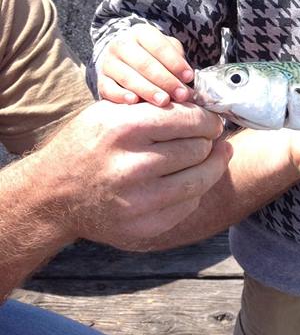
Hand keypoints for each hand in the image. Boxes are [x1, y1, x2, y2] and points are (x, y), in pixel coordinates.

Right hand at [43, 99, 229, 249]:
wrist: (53, 194)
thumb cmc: (88, 145)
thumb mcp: (110, 113)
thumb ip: (155, 107)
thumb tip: (206, 109)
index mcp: (123, 129)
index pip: (190, 119)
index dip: (208, 119)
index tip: (211, 120)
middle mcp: (131, 166)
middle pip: (199, 148)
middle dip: (208, 141)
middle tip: (209, 138)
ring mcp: (137, 201)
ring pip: (200, 179)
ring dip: (211, 165)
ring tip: (212, 155)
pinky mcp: (143, 227)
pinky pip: (188, 204)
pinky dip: (194, 190)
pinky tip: (187, 179)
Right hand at [97, 23, 193, 105]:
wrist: (122, 58)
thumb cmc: (152, 55)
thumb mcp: (166, 49)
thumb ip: (177, 59)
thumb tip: (187, 79)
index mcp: (141, 33)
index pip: (159, 46)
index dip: (175, 62)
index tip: (189, 77)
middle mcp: (122, 44)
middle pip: (145, 63)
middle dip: (165, 80)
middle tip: (181, 95)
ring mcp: (109, 62)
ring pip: (128, 77)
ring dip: (148, 90)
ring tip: (164, 101)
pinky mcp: (101, 79)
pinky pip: (108, 88)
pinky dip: (120, 95)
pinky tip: (134, 101)